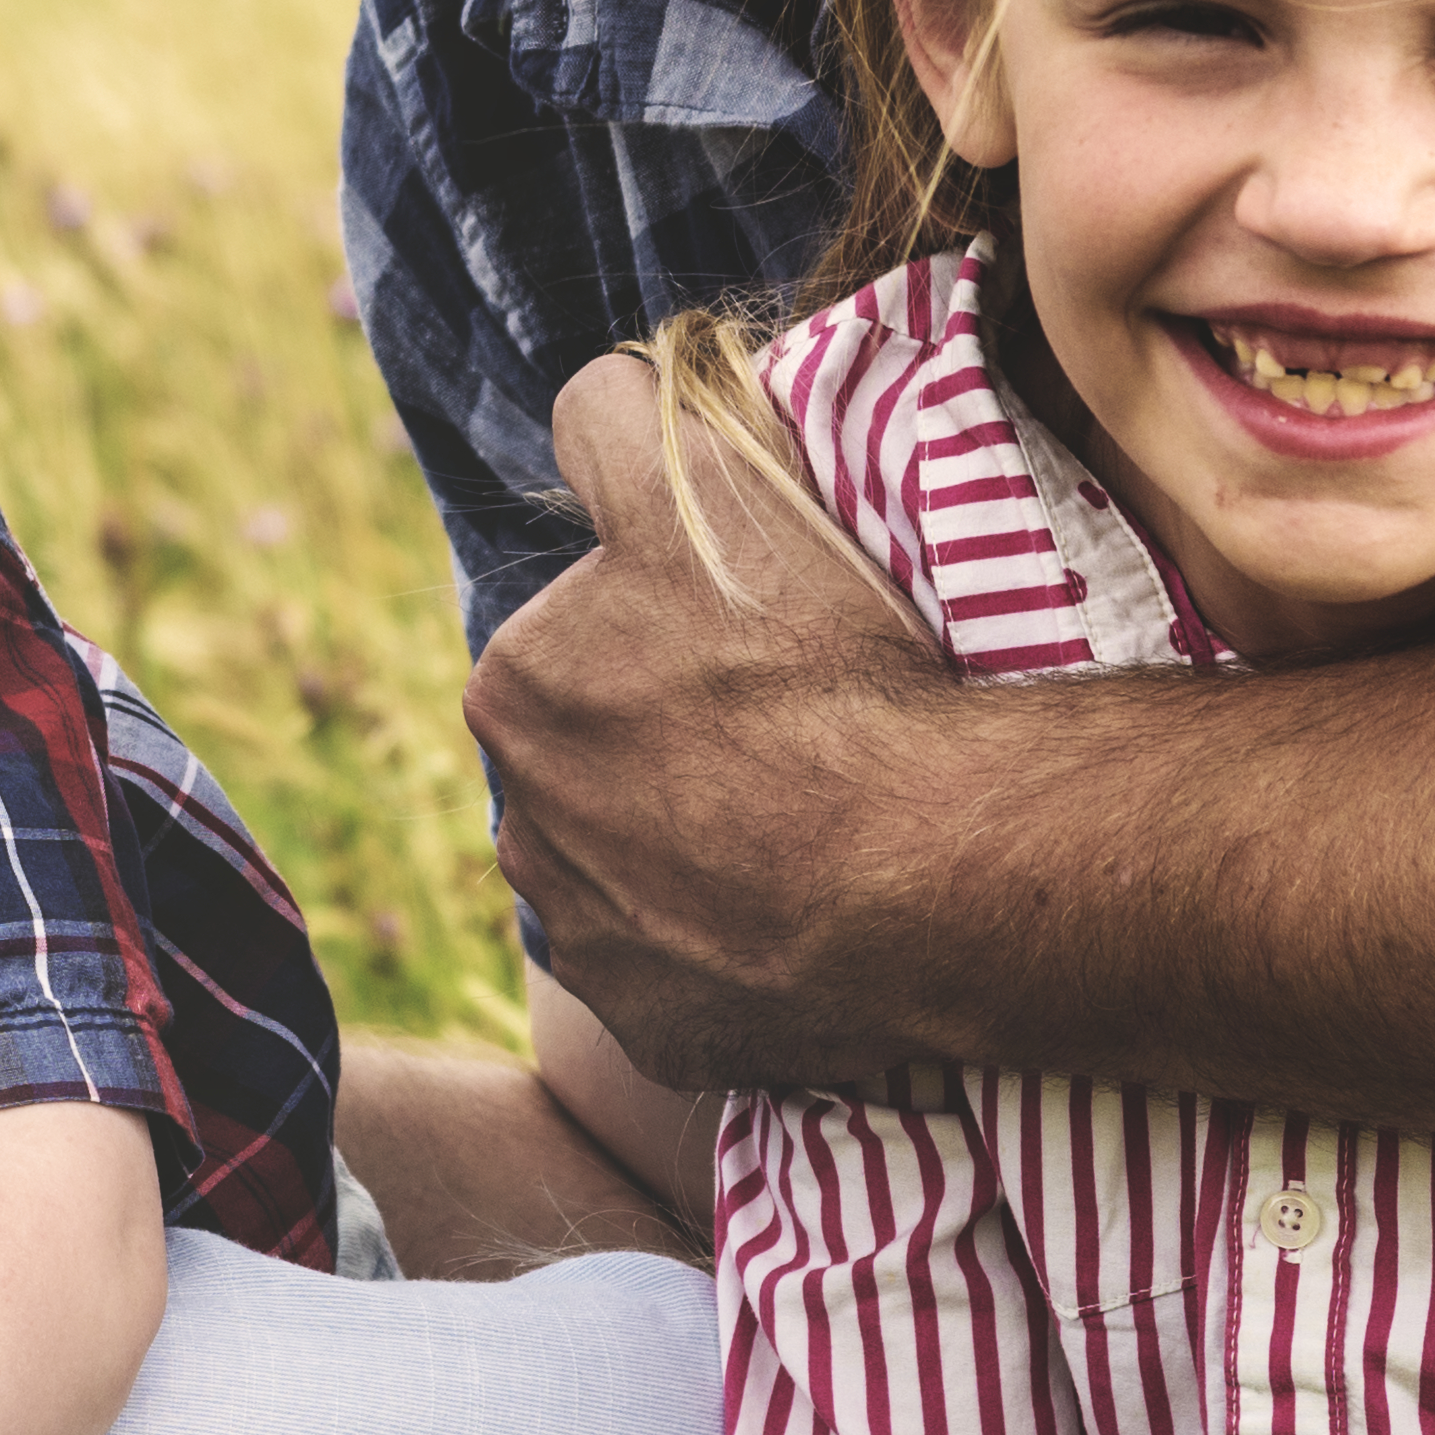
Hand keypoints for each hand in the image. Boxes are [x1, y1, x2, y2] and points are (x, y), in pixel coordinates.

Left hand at [467, 350, 946, 1094]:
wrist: (921, 870)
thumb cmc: (810, 664)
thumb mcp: (703, 478)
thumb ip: (615, 415)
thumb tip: (594, 399)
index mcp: (513, 691)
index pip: (581, 636)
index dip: (673, 625)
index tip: (756, 641)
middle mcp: (522, 832)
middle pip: (608, 760)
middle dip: (679, 744)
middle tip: (797, 733)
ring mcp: (591, 950)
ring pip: (642, 870)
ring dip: (703, 849)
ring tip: (813, 828)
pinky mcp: (662, 1036)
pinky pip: (695, 979)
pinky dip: (741, 952)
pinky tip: (814, 916)